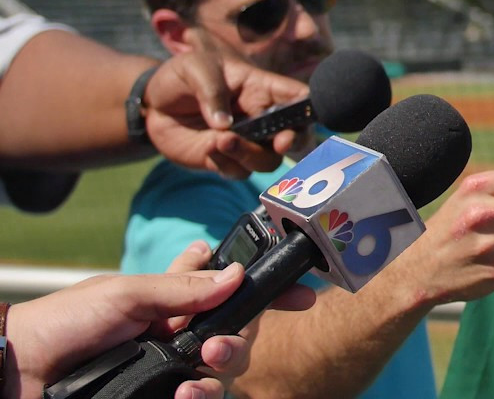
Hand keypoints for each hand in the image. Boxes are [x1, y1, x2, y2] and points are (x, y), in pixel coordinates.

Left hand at [4, 242, 315, 398]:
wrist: (18, 370)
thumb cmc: (63, 324)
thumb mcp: (125, 293)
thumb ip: (182, 287)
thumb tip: (237, 276)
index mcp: (168, 301)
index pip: (225, 289)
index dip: (261, 287)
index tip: (297, 290)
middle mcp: (175, 337)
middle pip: (235, 335)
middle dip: (241, 337)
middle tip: (219, 343)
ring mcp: (168, 373)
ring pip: (223, 374)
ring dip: (223, 367)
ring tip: (202, 369)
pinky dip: (200, 397)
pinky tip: (185, 395)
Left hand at [145, 51, 308, 178]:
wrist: (151, 105)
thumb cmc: (180, 77)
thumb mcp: (194, 68)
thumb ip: (211, 91)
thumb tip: (224, 124)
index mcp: (262, 89)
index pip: (298, 97)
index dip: (310, 107)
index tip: (304, 117)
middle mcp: (261, 118)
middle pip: (295, 135)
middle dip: (294, 142)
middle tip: (280, 144)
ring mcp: (246, 141)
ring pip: (268, 160)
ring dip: (250, 155)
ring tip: (219, 141)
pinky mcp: (226, 160)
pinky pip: (238, 172)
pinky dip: (226, 165)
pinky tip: (207, 149)